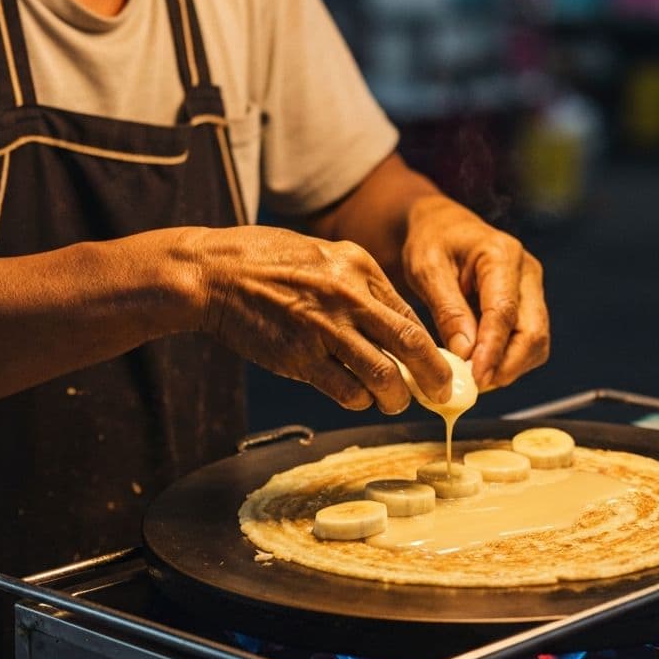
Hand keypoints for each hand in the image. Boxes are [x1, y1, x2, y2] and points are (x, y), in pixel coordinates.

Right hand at [183, 226, 452, 412]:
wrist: (216, 274)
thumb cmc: (271, 263)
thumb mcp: (326, 256)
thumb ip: (362, 286)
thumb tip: (397, 326)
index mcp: (359, 266)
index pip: (409, 314)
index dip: (430, 347)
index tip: (439, 365)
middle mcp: (348, 296)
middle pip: (410, 344)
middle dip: (433, 376)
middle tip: (442, 393)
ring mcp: (324, 328)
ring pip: (382, 376)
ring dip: (395, 397)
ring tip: (393, 401)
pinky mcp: (299, 357)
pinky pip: (345, 390)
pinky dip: (359, 400)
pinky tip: (358, 398)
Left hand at [402, 196, 549, 389]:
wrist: (443, 226)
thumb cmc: (432, 242)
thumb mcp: (427, 269)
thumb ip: (448, 310)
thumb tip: (465, 354)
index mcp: (502, 254)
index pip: (504, 311)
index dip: (492, 350)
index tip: (475, 378)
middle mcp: (527, 272)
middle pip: (533, 331)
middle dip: (506, 365)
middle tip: (474, 386)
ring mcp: (532, 289)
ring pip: (536, 342)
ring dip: (509, 367)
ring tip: (473, 378)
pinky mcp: (529, 305)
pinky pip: (528, 342)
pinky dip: (509, 360)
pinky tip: (481, 366)